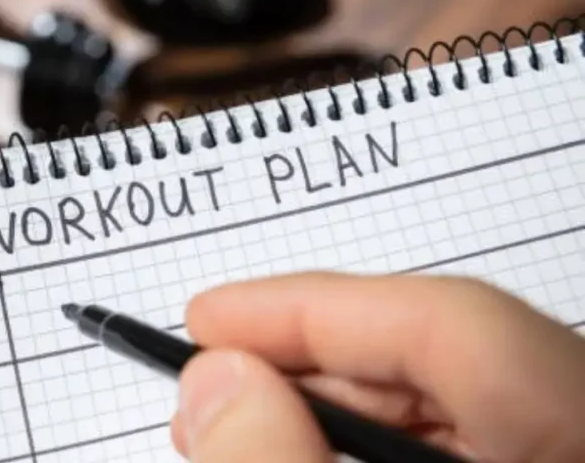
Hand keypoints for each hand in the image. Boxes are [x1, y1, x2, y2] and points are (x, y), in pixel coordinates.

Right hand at [169, 272, 584, 462]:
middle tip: (210, 377)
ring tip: (243, 418)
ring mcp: (573, 456)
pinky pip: (471, 443)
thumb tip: (215, 383)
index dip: (317, 309)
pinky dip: (378, 444)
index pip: (459, 328)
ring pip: (459, 405)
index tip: (209, 319)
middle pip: (452, 360)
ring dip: (337, 405)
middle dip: (314, 360)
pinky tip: (310, 448)